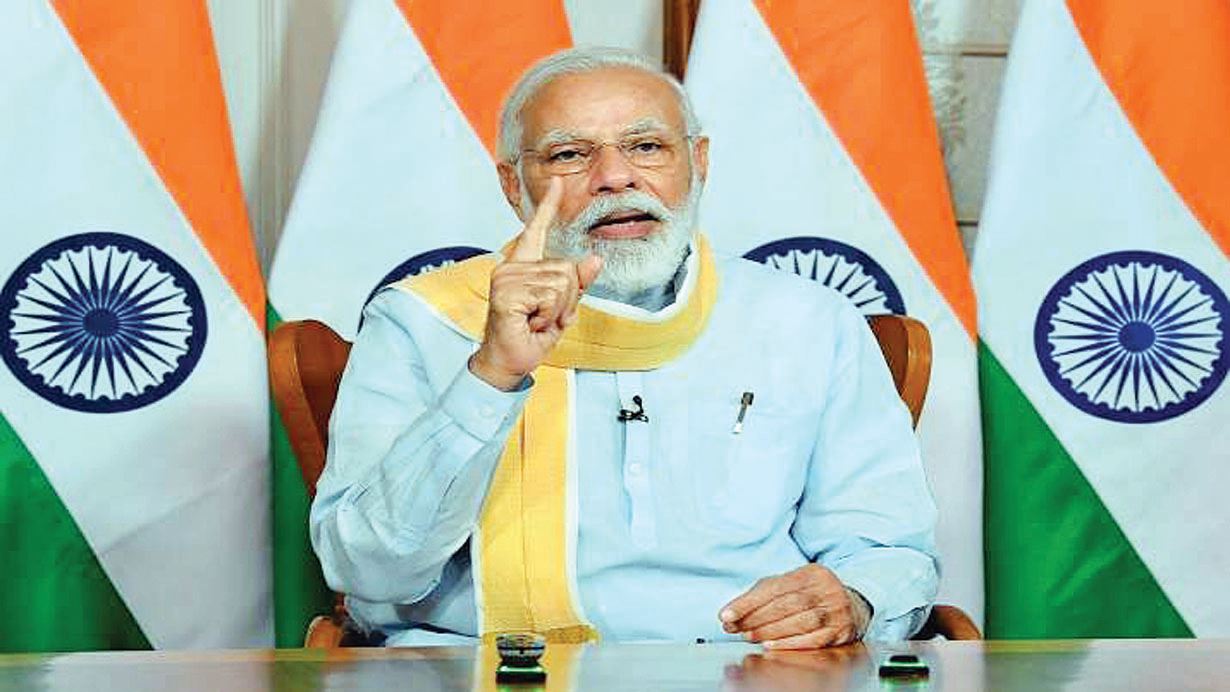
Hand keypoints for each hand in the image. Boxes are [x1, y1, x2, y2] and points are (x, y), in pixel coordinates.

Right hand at [470, 177, 602, 389]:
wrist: (509, 361)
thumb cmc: (529, 336)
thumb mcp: (561, 308)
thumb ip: (576, 284)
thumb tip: (594, 260)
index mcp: (524, 266)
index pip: (536, 230)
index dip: (547, 206)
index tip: (556, 183)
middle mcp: (512, 267)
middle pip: (567, 269)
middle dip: (566, 300)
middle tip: (543, 317)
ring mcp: (507, 278)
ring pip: (561, 284)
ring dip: (556, 310)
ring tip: (535, 320)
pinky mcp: (506, 293)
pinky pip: (550, 297)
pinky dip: (547, 316)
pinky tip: (529, 323)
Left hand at [719, 564, 869, 648]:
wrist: (852, 606)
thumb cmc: (811, 596)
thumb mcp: (788, 586)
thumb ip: (760, 596)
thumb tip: (730, 614)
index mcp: (810, 573)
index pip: (774, 587)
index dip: (748, 603)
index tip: (727, 614)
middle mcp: (826, 588)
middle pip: (786, 605)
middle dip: (757, 619)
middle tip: (738, 628)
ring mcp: (836, 609)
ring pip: (800, 621)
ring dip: (771, 632)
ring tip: (751, 637)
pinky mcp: (841, 630)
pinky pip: (814, 639)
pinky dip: (790, 643)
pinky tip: (772, 646)